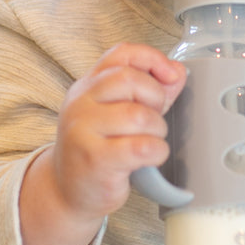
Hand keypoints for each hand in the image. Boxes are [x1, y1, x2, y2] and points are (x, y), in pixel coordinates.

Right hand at [50, 42, 185, 219]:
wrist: (67, 191)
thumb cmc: (100, 147)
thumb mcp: (119, 111)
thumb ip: (150, 89)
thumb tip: (177, 72)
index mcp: (88, 86)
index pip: (122, 53)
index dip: (152, 58)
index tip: (170, 74)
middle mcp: (80, 103)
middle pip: (131, 80)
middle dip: (156, 98)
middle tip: (154, 117)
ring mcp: (83, 131)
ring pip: (140, 116)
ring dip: (157, 129)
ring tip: (148, 140)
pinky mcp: (95, 160)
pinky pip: (142, 146)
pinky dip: (157, 151)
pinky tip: (149, 157)